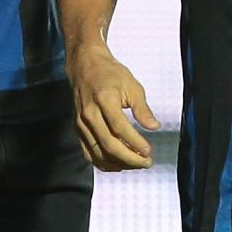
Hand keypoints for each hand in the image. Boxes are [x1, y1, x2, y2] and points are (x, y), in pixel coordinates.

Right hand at [66, 42, 157, 170]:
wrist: (85, 66)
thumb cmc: (111, 74)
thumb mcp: (132, 85)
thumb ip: (142, 108)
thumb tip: (154, 127)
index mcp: (104, 100)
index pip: (120, 128)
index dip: (135, 142)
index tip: (149, 152)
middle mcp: (89, 115)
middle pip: (108, 144)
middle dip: (129, 158)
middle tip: (147, 163)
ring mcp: (81, 124)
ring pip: (98, 152)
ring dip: (118, 163)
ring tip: (136, 165)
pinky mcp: (77, 130)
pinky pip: (88, 152)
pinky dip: (103, 162)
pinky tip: (118, 165)